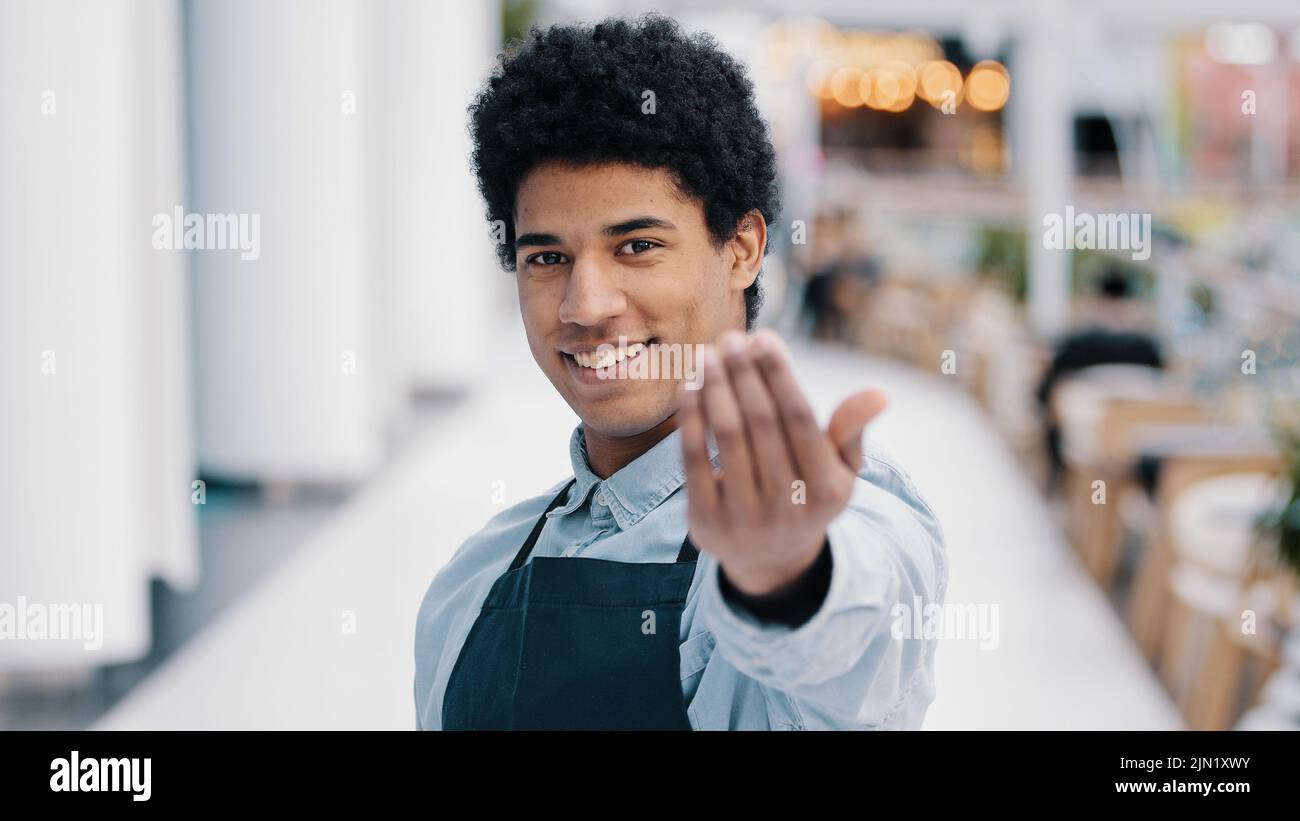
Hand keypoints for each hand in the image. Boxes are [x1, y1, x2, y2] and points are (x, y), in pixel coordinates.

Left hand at [677, 328, 887, 596]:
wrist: (769, 561)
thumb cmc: (808, 497)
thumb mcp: (840, 472)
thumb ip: (851, 431)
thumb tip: (879, 393)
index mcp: (825, 490)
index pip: (799, 419)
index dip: (779, 374)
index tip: (764, 337)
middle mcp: (786, 506)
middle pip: (760, 423)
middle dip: (743, 373)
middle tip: (730, 338)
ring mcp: (744, 517)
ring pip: (726, 437)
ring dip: (714, 388)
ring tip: (707, 355)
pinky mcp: (706, 521)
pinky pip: (693, 459)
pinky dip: (691, 418)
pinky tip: (690, 387)